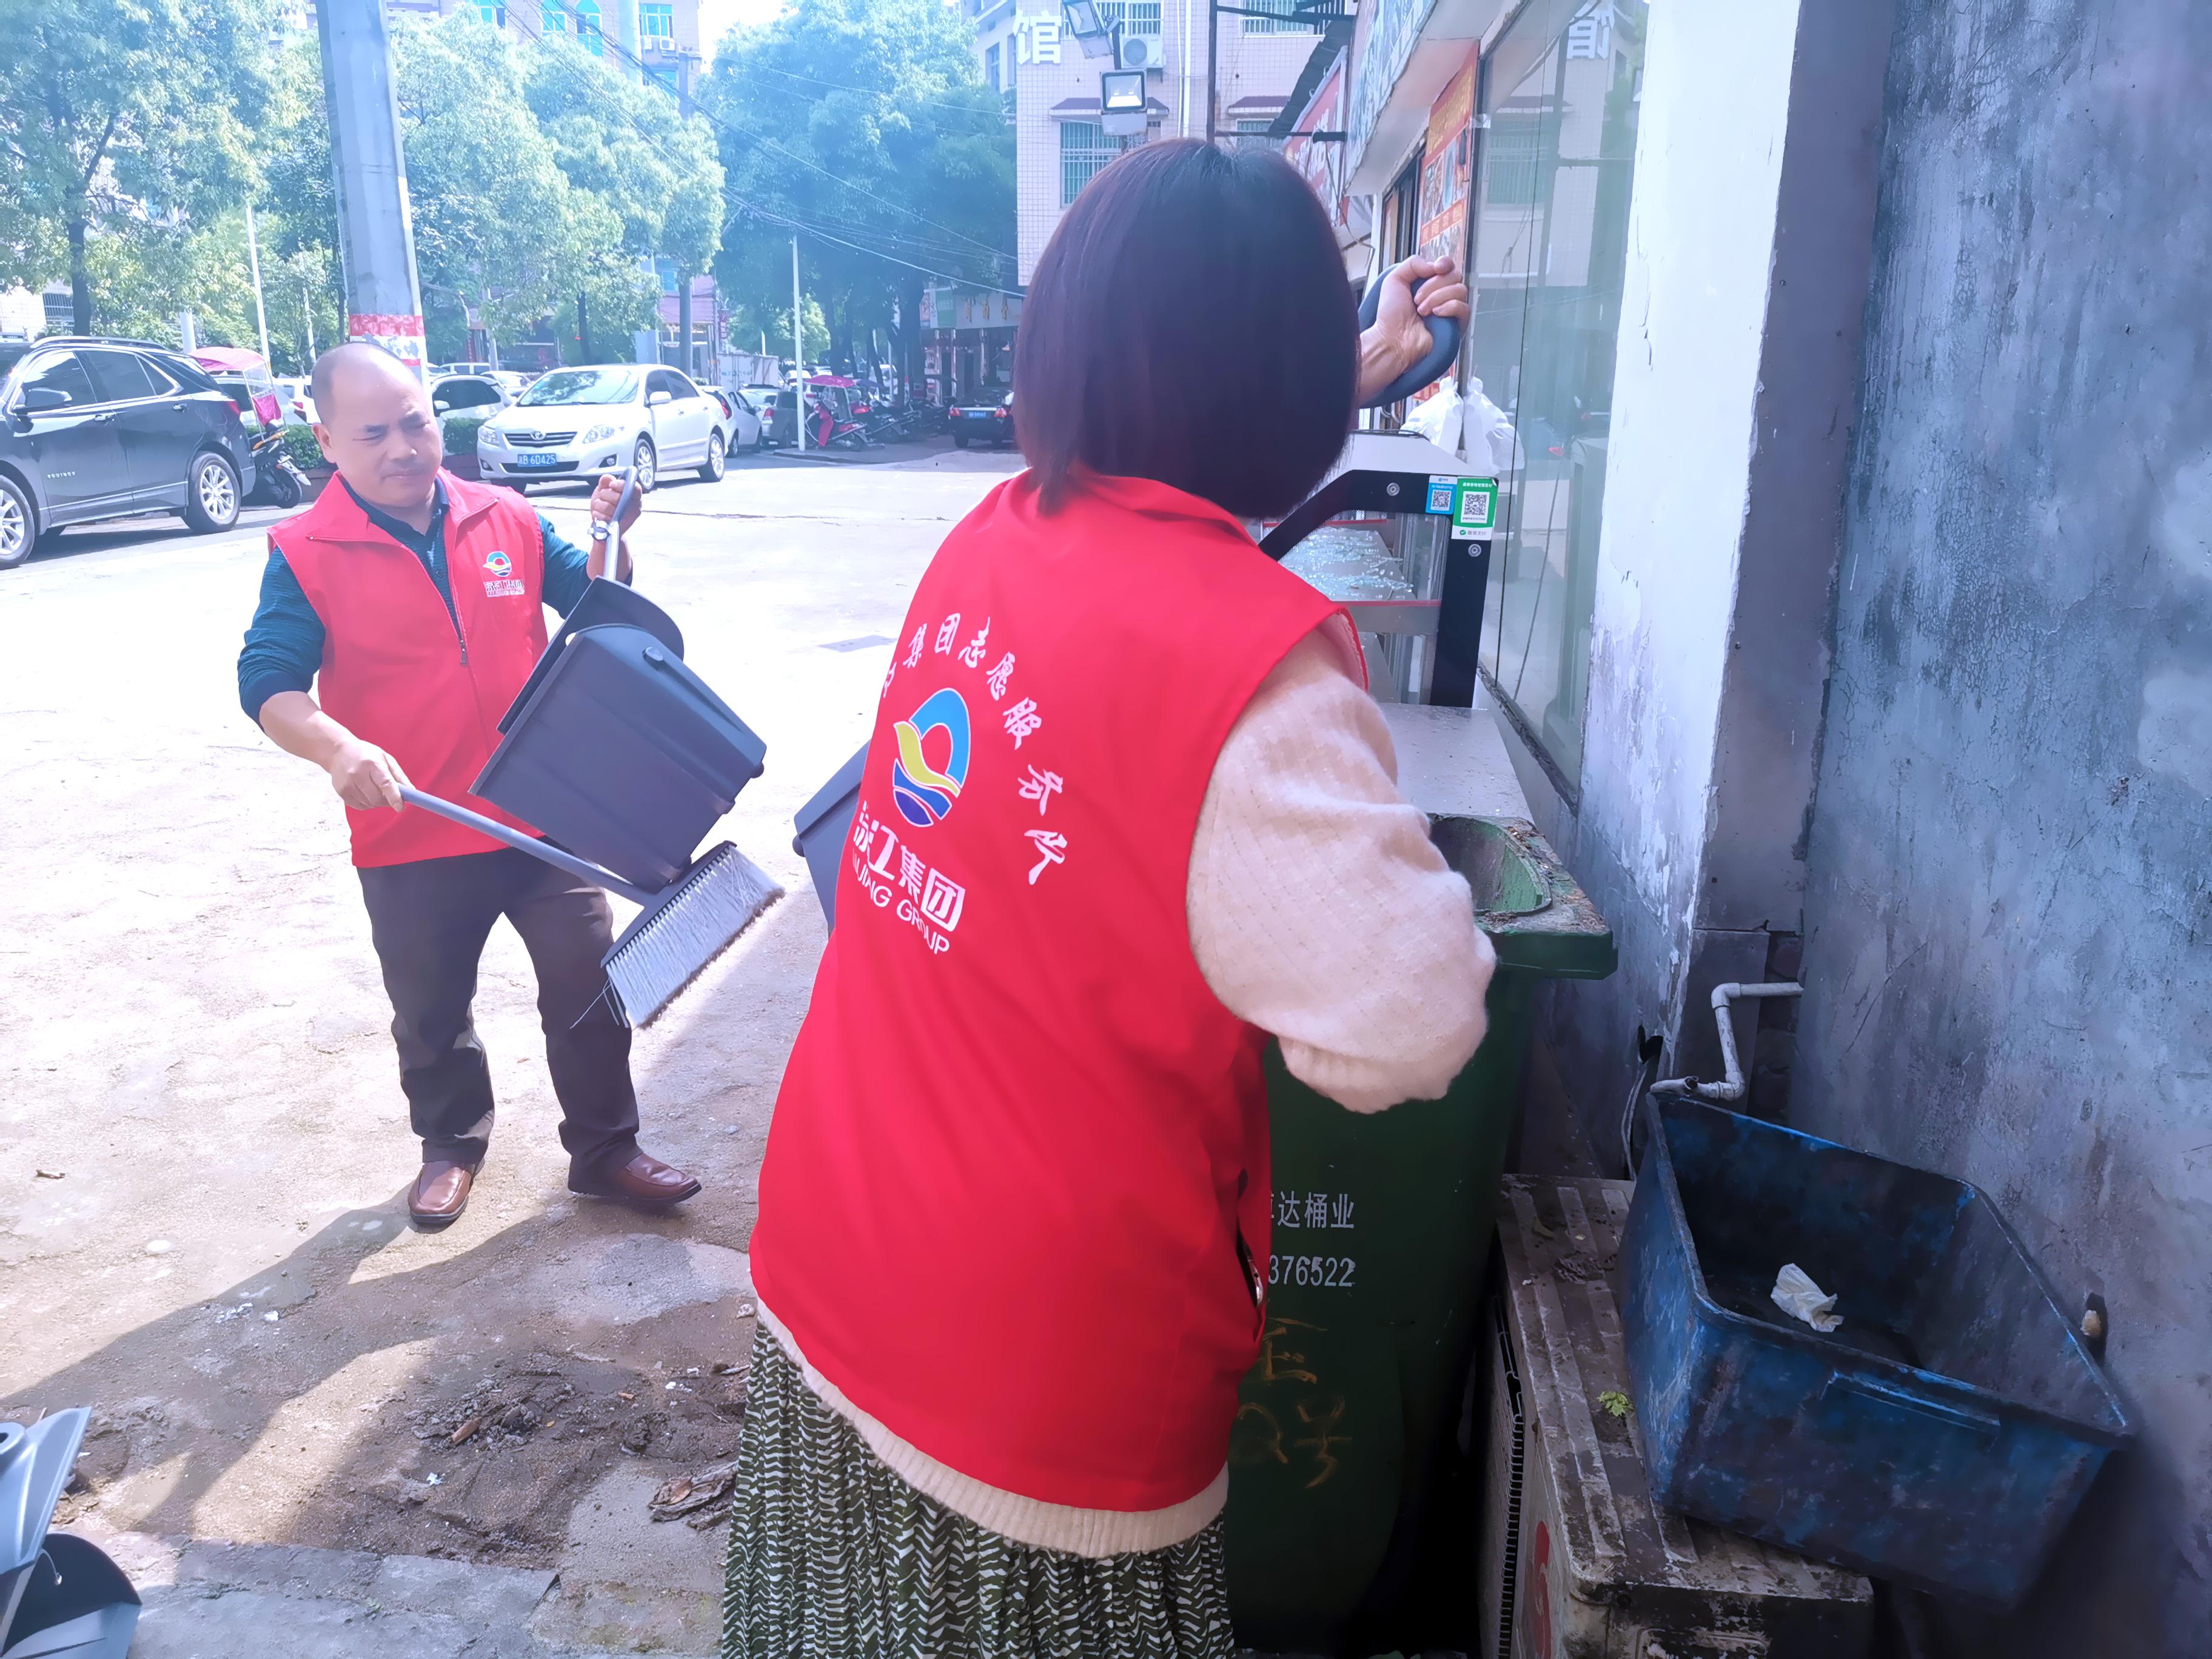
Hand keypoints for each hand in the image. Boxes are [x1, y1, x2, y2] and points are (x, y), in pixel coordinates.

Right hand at [327, 738, 408, 810]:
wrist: (338, 751)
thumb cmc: (365, 754)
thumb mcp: (385, 759)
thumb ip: (399, 776)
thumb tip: (411, 793)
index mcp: (372, 764)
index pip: (385, 783)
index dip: (394, 797)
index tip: (400, 807)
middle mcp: (357, 774)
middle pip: (377, 798)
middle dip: (387, 800)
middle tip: (389, 795)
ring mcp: (347, 783)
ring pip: (369, 804)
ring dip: (376, 801)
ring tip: (373, 787)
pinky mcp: (341, 791)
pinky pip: (359, 806)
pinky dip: (366, 803)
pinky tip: (364, 791)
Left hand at [589, 472, 642, 534]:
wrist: (602, 523)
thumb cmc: (606, 505)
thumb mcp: (605, 489)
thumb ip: (607, 481)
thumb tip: (608, 478)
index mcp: (634, 496)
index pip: (634, 488)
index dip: (622, 485)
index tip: (611, 485)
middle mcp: (634, 507)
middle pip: (618, 497)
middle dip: (605, 494)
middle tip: (603, 496)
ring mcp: (626, 518)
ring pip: (607, 507)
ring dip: (599, 505)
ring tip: (601, 506)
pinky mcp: (617, 527)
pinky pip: (603, 517)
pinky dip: (597, 514)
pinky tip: (600, 514)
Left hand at [1358, 255, 1471, 404]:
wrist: (1392, 340)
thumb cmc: (1390, 315)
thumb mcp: (1395, 280)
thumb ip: (1414, 263)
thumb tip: (1436, 265)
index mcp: (1430, 283)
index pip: (1448, 265)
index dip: (1445, 263)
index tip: (1436, 268)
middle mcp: (1443, 294)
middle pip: (1455, 275)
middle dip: (1433, 285)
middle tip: (1416, 299)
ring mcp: (1451, 310)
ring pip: (1460, 289)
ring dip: (1437, 297)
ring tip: (1422, 310)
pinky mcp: (1457, 324)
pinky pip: (1464, 307)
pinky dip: (1449, 307)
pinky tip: (1435, 314)